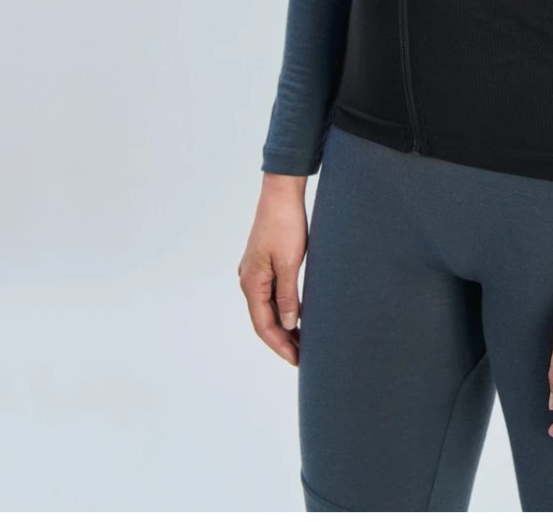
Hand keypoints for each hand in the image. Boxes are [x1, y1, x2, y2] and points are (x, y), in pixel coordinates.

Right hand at [239, 172, 308, 365]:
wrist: (281, 192)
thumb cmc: (285, 223)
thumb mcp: (288, 262)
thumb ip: (287, 295)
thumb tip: (288, 323)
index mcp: (251, 282)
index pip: (263, 325)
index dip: (279, 345)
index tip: (297, 360)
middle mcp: (249, 280)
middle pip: (264, 320)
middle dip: (282, 340)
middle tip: (302, 357)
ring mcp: (255, 272)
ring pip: (268, 308)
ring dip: (283, 325)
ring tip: (302, 341)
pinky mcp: (265, 263)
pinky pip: (272, 294)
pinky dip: (283, 308)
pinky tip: (296, 315)